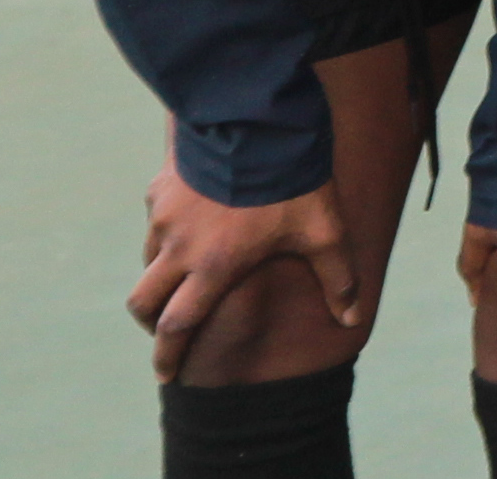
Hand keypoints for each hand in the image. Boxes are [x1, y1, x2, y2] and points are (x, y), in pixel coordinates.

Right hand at [132, 167, 358, 377]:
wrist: (259, 121)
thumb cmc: (294, 181)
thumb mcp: (323, 230)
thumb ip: (337, 276)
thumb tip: (352, 319)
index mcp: (212, 268)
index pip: (177, 326)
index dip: (167, 356)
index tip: (165, 375)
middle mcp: (178, 248)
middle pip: (144, 302)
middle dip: (150, 321)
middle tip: (162, 327)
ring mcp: (164, 216)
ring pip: (149, 258)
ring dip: (160, 272)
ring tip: (185, 271)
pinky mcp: (162, 185)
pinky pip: (156, 217)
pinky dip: (166, 228)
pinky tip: (191, 217)